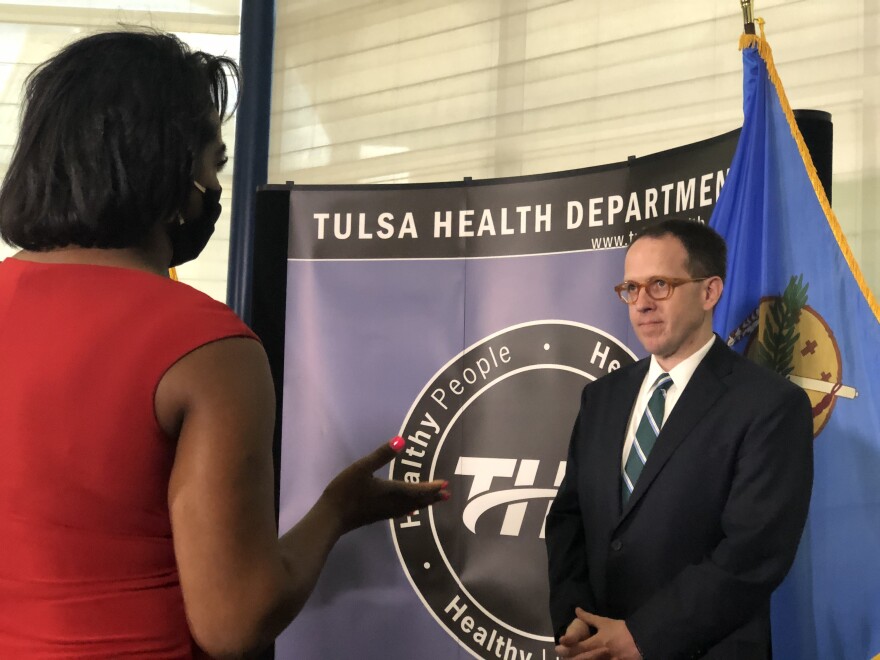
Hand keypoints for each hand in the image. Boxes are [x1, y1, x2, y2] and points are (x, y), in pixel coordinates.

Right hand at [321, 437, 448, 532]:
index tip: (445, 485)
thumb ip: (381, 455)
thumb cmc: (346, 490)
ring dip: (424, 503)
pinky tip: (409, 511)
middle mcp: (393, 503)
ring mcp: (385, 512)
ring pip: (410, 507)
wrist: (331, 517)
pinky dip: (410, 509)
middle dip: (432, 496)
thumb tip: (401, 440)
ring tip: (434, 501)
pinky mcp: (378, 516)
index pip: (417, 489)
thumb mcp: (362, 468)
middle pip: (418, 500)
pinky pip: (401, 512)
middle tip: (447, 495)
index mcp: (392, 491)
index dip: (432, 487)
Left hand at [559, 608, 639, 659]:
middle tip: (560, 654)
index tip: (559, 644)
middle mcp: (600, 654)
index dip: (567, 645)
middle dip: (569, 657)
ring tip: (570, 658)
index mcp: (598, 642)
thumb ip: (589, 618)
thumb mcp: (605, 622)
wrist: (641, 640)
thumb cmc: (621, 630)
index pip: (578, 645)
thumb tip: (576, 610)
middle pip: (581, 658)